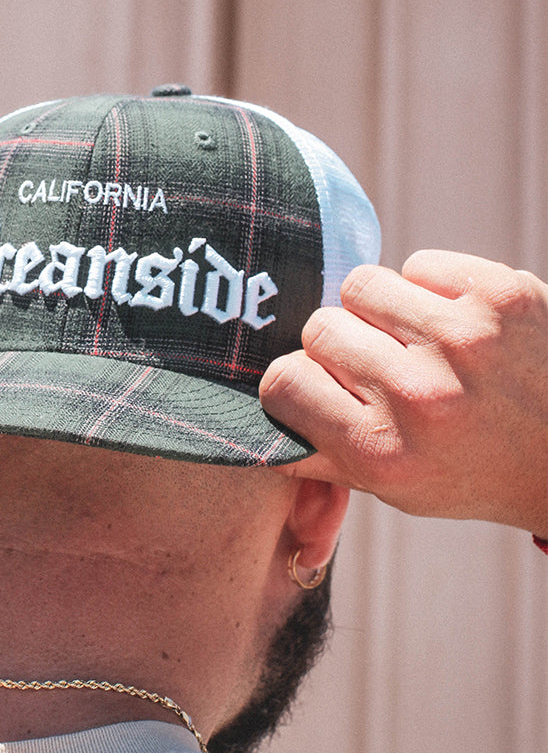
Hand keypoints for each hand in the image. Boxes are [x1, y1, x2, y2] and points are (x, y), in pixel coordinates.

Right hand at [259, 251, 547, 533]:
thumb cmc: (474, 471)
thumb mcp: (394, 489)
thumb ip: (318, 455)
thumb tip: (251, 421)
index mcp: (382, 452)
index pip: (283, 381)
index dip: (297, 383)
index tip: (321, 390)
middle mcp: (419, 395)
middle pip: (320, 328)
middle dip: (342, 346)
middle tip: (380, 369)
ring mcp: (462, 338)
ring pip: (362, 285)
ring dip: (379, 310)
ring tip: (413, 340)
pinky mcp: (500, 294)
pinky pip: (419, 263)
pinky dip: (430, 288)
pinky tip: (456, 322)